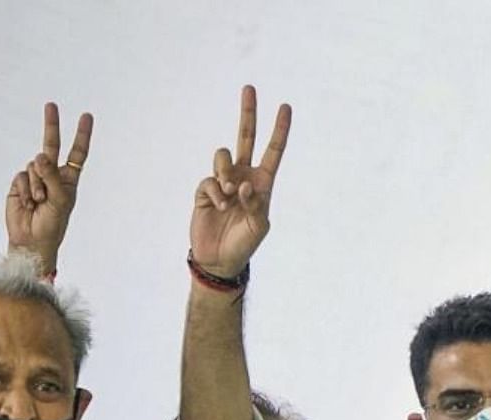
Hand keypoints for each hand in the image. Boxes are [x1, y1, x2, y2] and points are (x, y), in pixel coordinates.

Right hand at [6, 103, 93, 274]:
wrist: (31, 240)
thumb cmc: (52, 223)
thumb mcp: (60, 200)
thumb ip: (52, 176)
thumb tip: (39, 156)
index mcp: (68, 179)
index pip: (77, 153)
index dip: (82, 135)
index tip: (86, 116)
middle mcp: (52, 174)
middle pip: (52, 145)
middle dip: (51, 125)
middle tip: (51, 105)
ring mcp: (34, 178)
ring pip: (34, 166)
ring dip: (37, 185)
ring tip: (39, 202)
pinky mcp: (19, 184)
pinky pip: (22, 176)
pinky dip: (25, 190)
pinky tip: (28, 203)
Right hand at [190, 85, 291, 278]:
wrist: (219, 259)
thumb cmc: (244, 243)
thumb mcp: (259, 226)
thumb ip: (256, 204)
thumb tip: (243, 184)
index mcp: (262, 183)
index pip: (273, 151)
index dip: (279, 130)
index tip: (285, 107)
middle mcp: (243, 176)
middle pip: (246, 138)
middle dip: (248, 113)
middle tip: (249, 88)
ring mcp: (223, 181)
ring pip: (223, 156)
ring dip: (226, 171)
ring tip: (229, 193)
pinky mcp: (205, 191)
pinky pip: (209, 180)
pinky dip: (216, 192)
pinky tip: (220, 207)